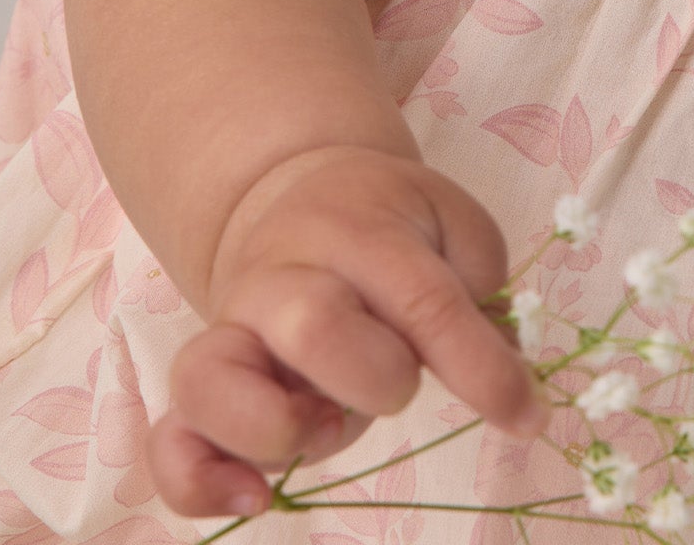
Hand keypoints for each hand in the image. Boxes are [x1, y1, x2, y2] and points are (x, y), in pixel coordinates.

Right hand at [145, 144, 547, 523]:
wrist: (292, 193)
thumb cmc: (386, 222)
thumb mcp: (448, 221)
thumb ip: (480, 281)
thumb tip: (502, 366)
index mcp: (359, 232)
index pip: (423, 300)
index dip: (479, 366)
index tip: (524, 413)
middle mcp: (282, 279)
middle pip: (313, 326)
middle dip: (375, 376)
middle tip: (398, 386)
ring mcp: (230, 332)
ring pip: (211, 379)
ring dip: (275, 426)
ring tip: (322, 429)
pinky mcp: (200, 386)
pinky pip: (169, 441)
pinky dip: (197, 481)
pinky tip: (254, 499)